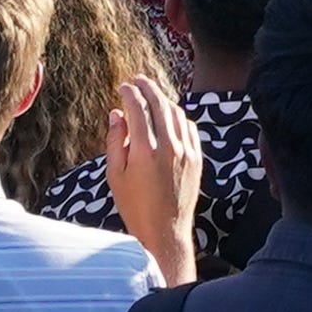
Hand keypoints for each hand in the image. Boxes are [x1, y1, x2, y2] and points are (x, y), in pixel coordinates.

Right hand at [104, 75, 203, 282]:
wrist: (164, 231)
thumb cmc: (134, 206)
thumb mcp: (115, 175)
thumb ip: (115, 141)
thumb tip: (117, 113)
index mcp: (143, 151)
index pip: (138, 108)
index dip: (129, 93)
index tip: (123, 87)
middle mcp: (168, 147)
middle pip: (159, 104)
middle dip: (147, 87)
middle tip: (137, 80)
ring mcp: (186, 151)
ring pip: (176, 112)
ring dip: (163, 99)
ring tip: (151, 95)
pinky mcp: (197, 158)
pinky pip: (189, 127)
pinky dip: (178, 116)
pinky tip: (169, 115)